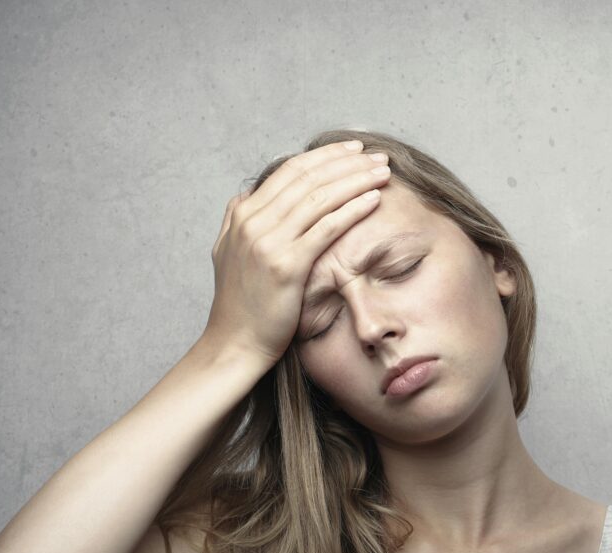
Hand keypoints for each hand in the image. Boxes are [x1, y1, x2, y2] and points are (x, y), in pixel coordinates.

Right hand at [202, 140, 390, 367]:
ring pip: (321, 197)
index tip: (353, 150)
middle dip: (348, 163)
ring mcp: (269, 242)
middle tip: (377, 156)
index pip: (291, 171)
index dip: (326, 156)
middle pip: (309, 178)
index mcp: (244, 214)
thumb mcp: (227, 254)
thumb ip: (235, 220)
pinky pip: (326, 228)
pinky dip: (352, 209)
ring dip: (356, 180)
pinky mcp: (287, 265)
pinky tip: (374, 199)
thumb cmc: (239, 303)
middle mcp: (254, 222)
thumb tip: (246, 196)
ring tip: (383, 172)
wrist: (235, 342)